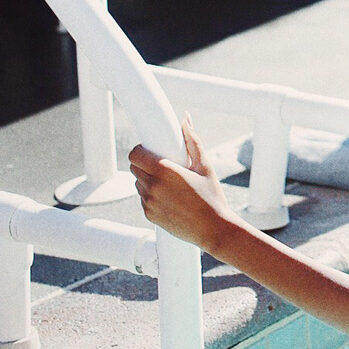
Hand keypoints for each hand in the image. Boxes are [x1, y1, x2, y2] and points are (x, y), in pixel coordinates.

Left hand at [129, 118, 235, 253]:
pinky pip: (143, 199)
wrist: (214, 229)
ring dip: (147, 180)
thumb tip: (185, 119)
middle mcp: (153, 187)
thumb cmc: (212, 196)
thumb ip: (192, 141)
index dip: (140, 150)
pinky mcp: (149, 215)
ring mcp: (149, 202)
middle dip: (144, 164)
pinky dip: (151, 196)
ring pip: (138, 183)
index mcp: (164, 171)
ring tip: (168, 183)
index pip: (134, 154)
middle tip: (161, 166)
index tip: (149, 150)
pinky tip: (170, 198)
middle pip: (134, 168)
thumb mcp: (205, 166)